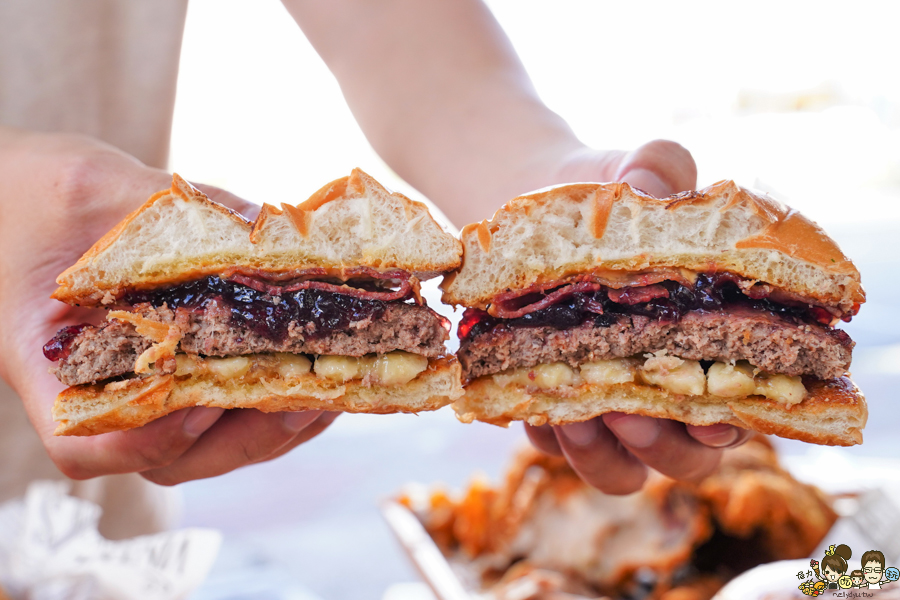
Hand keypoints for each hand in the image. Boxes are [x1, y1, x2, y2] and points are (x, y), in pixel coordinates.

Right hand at [0, 127, 336, 484]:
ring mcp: (145, 391)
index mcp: (49, 363)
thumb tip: (260, 228)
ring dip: (277, 428)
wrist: (33, 199)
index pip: (85, 443)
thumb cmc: (43, 194)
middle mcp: (100, 394)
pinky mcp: (183, 373)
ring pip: (211, 446)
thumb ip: (158, 207)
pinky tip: (327, 368)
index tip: (198, 407)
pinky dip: (280, 400)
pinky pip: (230, 412)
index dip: (146, 440)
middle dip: (246, 438)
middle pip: (171, 458)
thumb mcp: (91, 186)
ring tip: (335, 388)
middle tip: (307, 400)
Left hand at [524, 139, 752, 494]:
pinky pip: (553, 442)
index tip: (713, 417)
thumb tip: (655, 178)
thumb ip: (660, 166)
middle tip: (631, 416)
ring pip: (617, 466)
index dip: (734, 420)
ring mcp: (609, 404)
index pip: (743, 401)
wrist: (534, 207)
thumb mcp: (637, 169)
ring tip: (572, 417)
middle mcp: (666, 386)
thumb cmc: (608, 193)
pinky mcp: (553, 402)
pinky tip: (527, 399)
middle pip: (684, 454)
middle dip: (662, 448)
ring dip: (598, 455)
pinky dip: (545, 431)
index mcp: (712, 341)